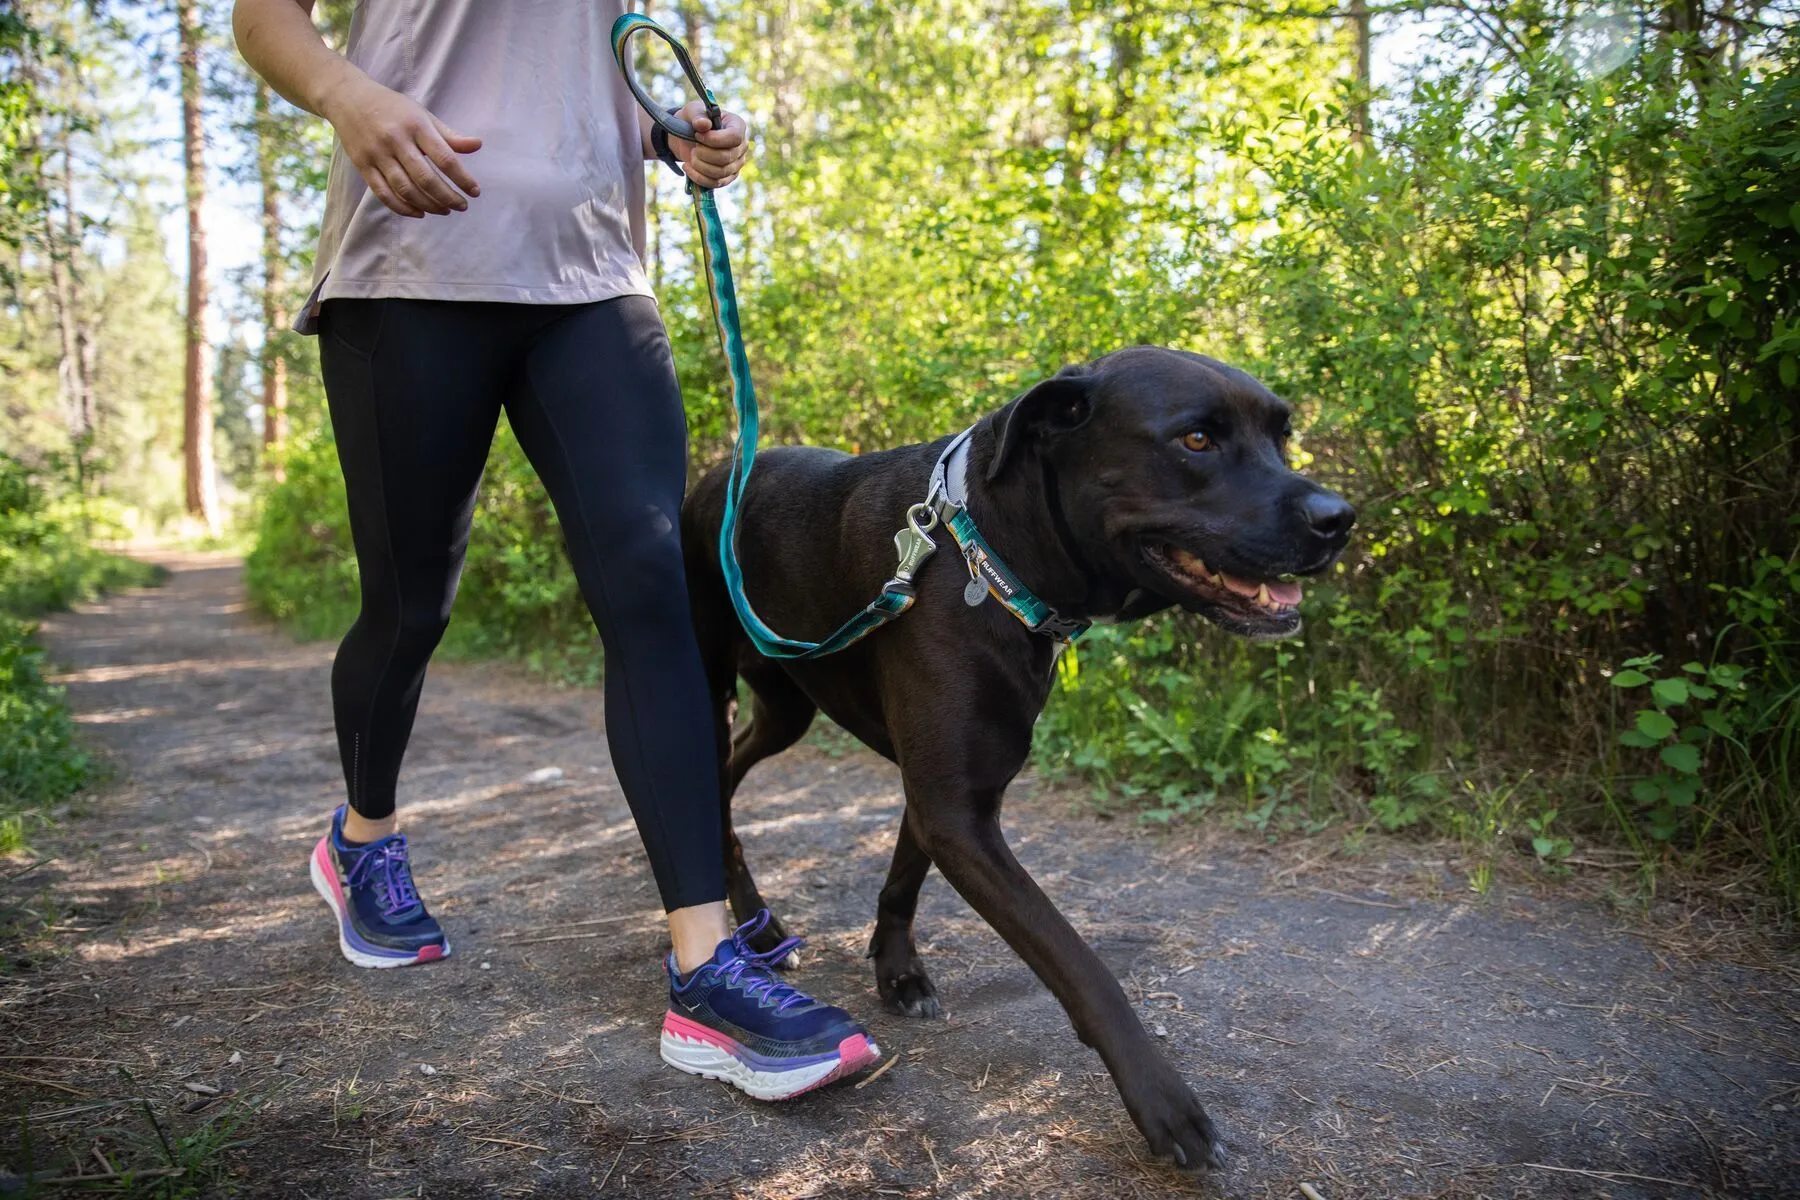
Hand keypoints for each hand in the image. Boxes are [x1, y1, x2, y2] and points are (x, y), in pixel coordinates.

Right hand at [323, 76, 480, 217]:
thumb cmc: (392, 108)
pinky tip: (419, 212)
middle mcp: (396, 140)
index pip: (444, 158)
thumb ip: (448, 135)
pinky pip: (384, 193)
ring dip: (428, 205)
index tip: (475, 192)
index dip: (462, 179)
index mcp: (416, 125)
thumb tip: (477, 145)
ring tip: (445, 210)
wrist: (348, 98)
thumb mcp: (422, 114)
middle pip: (425, 178)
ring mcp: (377, 154)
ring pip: (405, 189)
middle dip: (447, 197)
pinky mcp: (363, 165)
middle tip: (462, 206)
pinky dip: (403, 207)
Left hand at [669, 101, 749, 188]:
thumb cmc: (694, 120)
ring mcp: (736, 164)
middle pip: (726, 157)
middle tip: (693, 147)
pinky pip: (715, 183)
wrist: (687, 136)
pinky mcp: (727, 177)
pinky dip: (698, 177)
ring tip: (691, 156)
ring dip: (700, 166)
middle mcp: (741, 146)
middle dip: (704, 154)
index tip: (698, 135)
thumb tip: (703, 124)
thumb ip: (698, 116)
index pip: (734, 137)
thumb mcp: (693, 112)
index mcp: (738, 126)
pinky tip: (687, 167)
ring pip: (720, 172)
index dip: (715, 139)